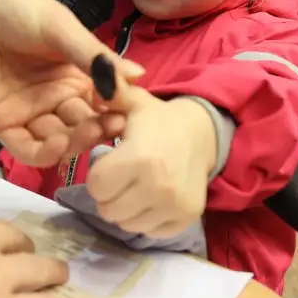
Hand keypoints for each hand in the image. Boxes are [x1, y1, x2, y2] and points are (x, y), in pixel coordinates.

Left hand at [0, 0, 143, 167]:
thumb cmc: (15, 8)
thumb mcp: (62, 28)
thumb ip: (97, 57)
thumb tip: (139, 78)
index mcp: (73, 73)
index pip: (102, 102)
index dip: (116, 109)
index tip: (129, 110)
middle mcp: (54, 96)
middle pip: (84, 125)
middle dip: (101, 128)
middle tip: (112, 124)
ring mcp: (29, 112)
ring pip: (61, 142)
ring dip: (77, 142)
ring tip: (87, 130)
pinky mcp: (3, 124)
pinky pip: (28, 150)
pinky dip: (46, 153)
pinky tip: (59, 140)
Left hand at [86, 83, 216, 237]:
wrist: (201, 136)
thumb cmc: (157, 120)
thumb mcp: (132, 102)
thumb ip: (109, 89)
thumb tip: (96, 65)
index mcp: (139, 157)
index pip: (96, 186)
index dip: (97, 175)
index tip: (109, 162)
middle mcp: (158, 186)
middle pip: (108, 209)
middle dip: (108, 194)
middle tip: (121, 176)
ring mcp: (174, 206)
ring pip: (126, 223)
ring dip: (125, 208)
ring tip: (136, 186)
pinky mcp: (185, 219)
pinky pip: (148, 231)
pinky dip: (145, 218)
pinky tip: (151, 198)